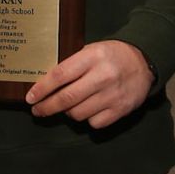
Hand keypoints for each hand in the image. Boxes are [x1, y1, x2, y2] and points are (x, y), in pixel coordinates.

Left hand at [27, 40, 152, 127]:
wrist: (144, 61)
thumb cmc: (111, 55)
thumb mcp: (91, 50)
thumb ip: (72, 64)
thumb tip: (45, 84)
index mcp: (93, 57)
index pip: (60, 75)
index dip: (42, 88)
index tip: (30, 98)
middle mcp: (103, 76)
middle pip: (67, 98)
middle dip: (47, 107)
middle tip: (37, 110)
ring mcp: (113, 95)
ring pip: (78, 113)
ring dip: (68, 112)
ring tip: (69, 106)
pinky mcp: (121, 109)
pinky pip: (94, 123)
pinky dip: (88, 119)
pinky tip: (89, 109)